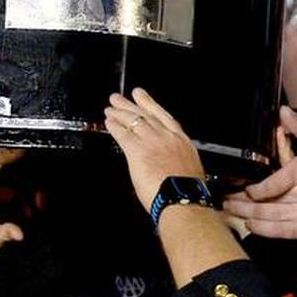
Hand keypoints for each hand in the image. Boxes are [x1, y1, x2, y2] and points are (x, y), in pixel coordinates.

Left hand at [104, 87, 203, 211]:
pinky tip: (108, 123)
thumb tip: (168, 167)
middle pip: (146, 115)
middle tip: (119, 99)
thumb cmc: (186, 193)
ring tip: (110, 108)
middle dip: (130, 105)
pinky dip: (114, 126)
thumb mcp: (187, 171)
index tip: (142, 98)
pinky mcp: (137, 150)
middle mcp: (167, 137)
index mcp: (182, 141)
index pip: (164, 117)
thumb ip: (175, 162)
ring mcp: (152, 141)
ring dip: (119, 113)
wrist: (182, 199)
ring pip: (133, 121)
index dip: (150, 105)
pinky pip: (123, 134)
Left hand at [222, 106, 296, 241]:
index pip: (272, 184)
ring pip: (267, 217)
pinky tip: (248, 223)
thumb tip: (283, 112)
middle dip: (241, 202)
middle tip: (226, 199)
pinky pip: (277, 232)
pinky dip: (260, 228)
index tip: (243, 187)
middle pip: (265, 203)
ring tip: (230, 208)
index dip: (253, 190)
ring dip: (244, 214)